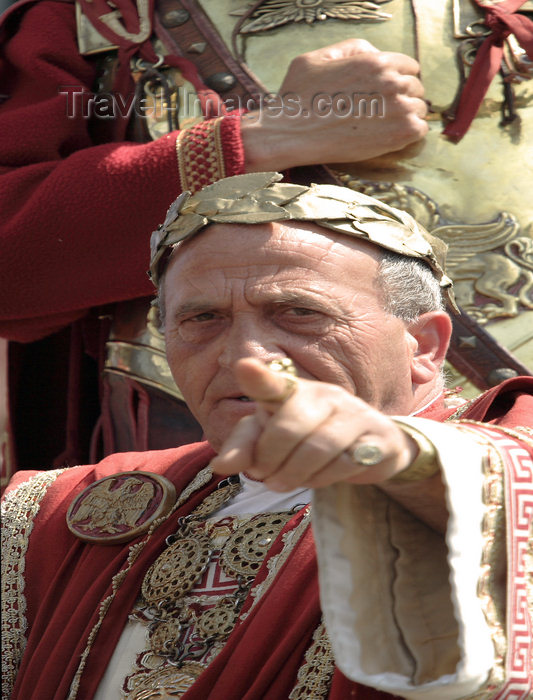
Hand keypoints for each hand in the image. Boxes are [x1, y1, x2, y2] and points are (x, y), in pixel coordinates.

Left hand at [210, 358, 417, 491]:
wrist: (370, 449)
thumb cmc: (310, 438)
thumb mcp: (271, 440)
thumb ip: (244, 448)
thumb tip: (221, 466)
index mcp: (294, 391)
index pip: (274, 383)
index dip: (259, 377)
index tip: (243, 367)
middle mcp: (325, 395)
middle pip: (290, 426)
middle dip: (270, 458)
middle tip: (262, 475)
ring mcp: (355, 414)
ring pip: (318, 447)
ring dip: (293, 474)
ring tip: (281, 483)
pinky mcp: (378, 438)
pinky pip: (346, 463)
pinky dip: (322, 479)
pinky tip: (315, 478)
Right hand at [241, 39, 428, 171]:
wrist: (291, 133)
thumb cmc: (298, 97)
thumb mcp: (317, 58)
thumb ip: (350, 49)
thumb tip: (373, 52)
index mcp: (375, 61)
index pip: (409, 67)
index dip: (399, 79)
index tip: (387, 93)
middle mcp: (391, 82)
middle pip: (415, 88)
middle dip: (402, 98)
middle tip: (384, 112)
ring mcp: (397, 109)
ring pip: (419, 109)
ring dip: (407, 116)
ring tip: (386, 126)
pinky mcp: (397, 135)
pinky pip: (419, 130)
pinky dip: (410, 134)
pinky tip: (392, 136)